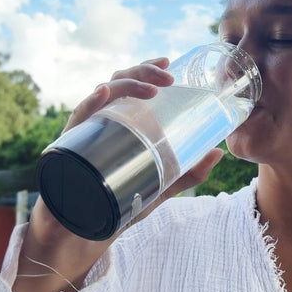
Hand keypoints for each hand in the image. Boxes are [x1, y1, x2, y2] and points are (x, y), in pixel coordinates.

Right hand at [65, 56, 223, 204]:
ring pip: (103, 93)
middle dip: (144, 72)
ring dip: (127, 84)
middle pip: (121, 81)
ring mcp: (90, 130)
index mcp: (125, 122)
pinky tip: (104, 94)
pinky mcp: (72, 146)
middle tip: (168, 77)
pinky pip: (78, 118)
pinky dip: (90, 103)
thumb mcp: (163, 184)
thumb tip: (219, 153)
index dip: (148, 68)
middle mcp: (107, 119)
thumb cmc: (124, 202)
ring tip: (152, 90)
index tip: (168, 61)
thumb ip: (190, 172)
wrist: (90, 230)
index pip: (134, 84)